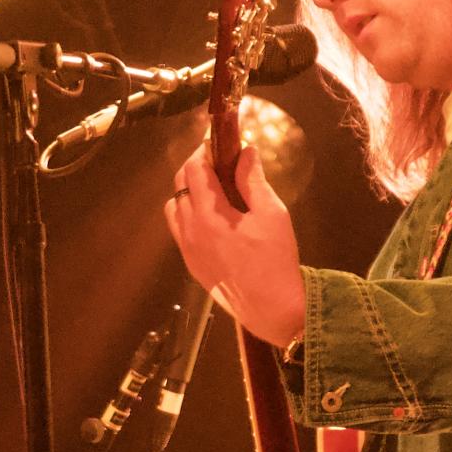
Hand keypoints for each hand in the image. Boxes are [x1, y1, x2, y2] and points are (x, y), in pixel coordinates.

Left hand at [163, 144, 306, 347]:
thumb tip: (245, 151)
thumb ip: (253, 180)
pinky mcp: (192, 265)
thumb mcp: (272, 213)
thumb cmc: (277, 259)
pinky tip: (212, 218)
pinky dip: (188, 215)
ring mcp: (187, 250)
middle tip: (218, 162)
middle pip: (180, 186)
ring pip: (174, 208)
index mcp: (209, 215)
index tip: (218, 143)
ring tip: (214, 190)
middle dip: (195, 168)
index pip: (194, 170)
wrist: (273, 309)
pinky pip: (179, 230)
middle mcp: (190, 230)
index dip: (204, 151)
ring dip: (188, 192)